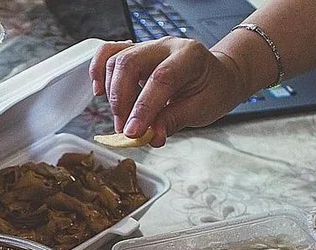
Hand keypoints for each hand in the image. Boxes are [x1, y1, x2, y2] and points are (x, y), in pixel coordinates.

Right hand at [89, 38, 247, 145]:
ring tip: (121, 119)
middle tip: (125, 128)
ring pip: (115, 59)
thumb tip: (151, 137)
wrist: (216, 77)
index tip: (132, 132)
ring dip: (112, 94)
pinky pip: (108, 53)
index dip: (143, 108)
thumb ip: (173, 121)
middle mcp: (165, 46)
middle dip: (121, 100)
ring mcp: (147, 46)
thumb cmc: (212, 91)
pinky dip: (98, 71)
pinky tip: (99, 91)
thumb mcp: (201, 110)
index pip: (161, 78)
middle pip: (130, 63)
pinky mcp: (134, 53)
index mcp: (189, 56)